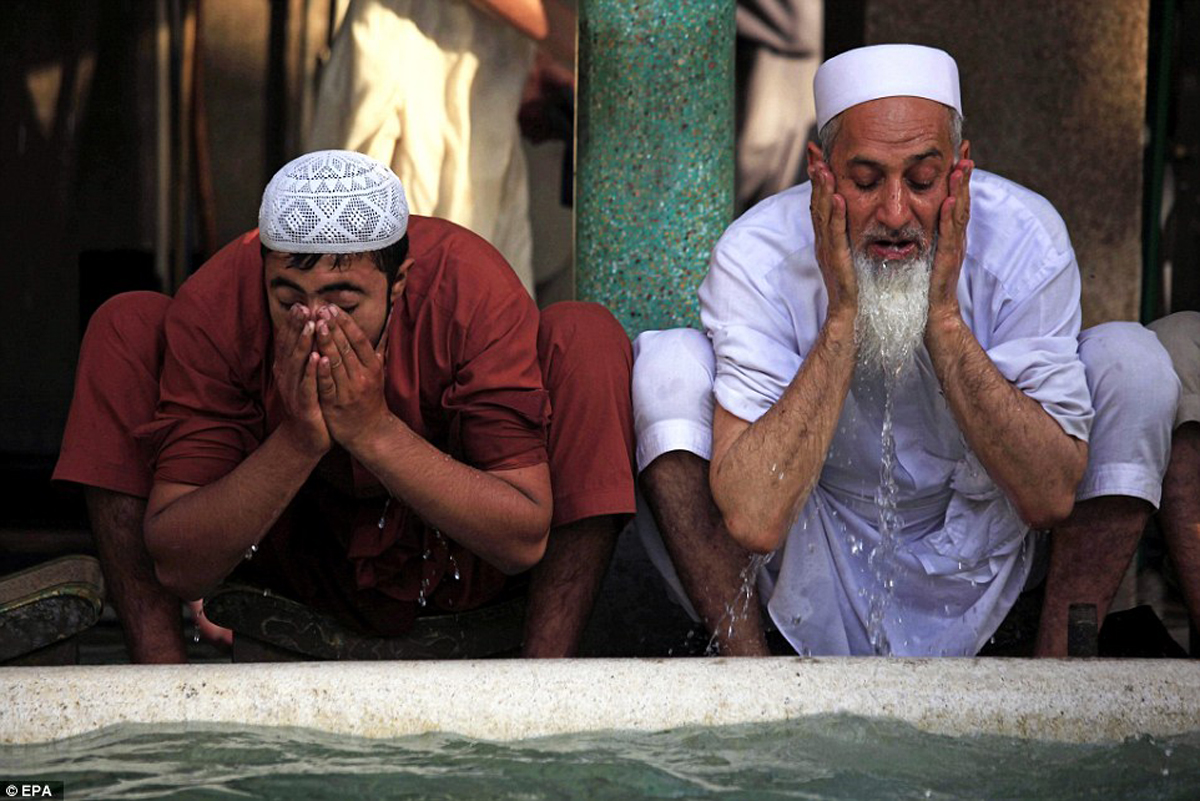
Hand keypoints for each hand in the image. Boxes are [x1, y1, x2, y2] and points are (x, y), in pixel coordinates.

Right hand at [272, 303, 330, 454]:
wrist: (305, 439)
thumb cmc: (310, 404)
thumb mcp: (304, 378)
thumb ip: (305, 357)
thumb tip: (310, 332)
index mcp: (287, 370)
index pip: (288, 342)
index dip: (293, 324)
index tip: (301, 304)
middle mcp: (287, 378)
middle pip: (290, 348)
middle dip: (297, 327)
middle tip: (303, 307)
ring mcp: (294, 392)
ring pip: (297, 364)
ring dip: (303, 343)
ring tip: (311, 326)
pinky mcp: (304, 406)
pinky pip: (308, 386)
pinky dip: (311, 371)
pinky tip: (317, 358)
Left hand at [313, 306, 390, 453]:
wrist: (370, 432)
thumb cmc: (371, 398)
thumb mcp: (378, 372)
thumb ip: (378, 346)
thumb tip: (389, 319)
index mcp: (373, 366)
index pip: (358, 339)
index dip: (345, 323)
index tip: (332, 308)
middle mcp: (364, 376)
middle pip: (347, 347)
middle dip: (333, 326)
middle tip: (320, 308)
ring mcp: (350, 390)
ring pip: (337, 362)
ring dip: (326, 341)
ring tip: (315, 323)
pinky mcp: (337, 403)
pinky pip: (328, 383)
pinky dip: (322, 370)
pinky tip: (315, 355)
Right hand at [807, 159, 856, 317]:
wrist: (849, 316)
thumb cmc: (853, 289)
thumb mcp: (849, 256)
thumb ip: (848, 238)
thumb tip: (853, 220)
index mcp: (827, 239)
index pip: (821, 203)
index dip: (818, 179)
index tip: (817, 156)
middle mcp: (824, 241)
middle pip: (816, 203)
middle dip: (815, 176)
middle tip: (813, 151)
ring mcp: (828, 250)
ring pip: (822, 215)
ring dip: (821, 190)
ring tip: (821, 167)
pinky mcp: (837, 260)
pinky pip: (836, 234)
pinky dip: (836, 215)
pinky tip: (838, 198)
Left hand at [928, 158, 972, 323]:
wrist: (933, 319)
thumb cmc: (925, 289)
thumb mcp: (925, 256)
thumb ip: (925, 238)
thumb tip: (918, 221)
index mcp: (946, 236)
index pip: (953, 200)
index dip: (956, 178)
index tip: (957, 153)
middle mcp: (953, 239)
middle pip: (960, 201)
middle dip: (963, 175)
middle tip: (965, 148)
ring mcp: (952, 250)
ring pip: (959, 214)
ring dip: (961, 189)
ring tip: (963, 166)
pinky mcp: (946, 263)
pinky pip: (949, 237)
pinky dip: (950, 218)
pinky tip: (949, 201)